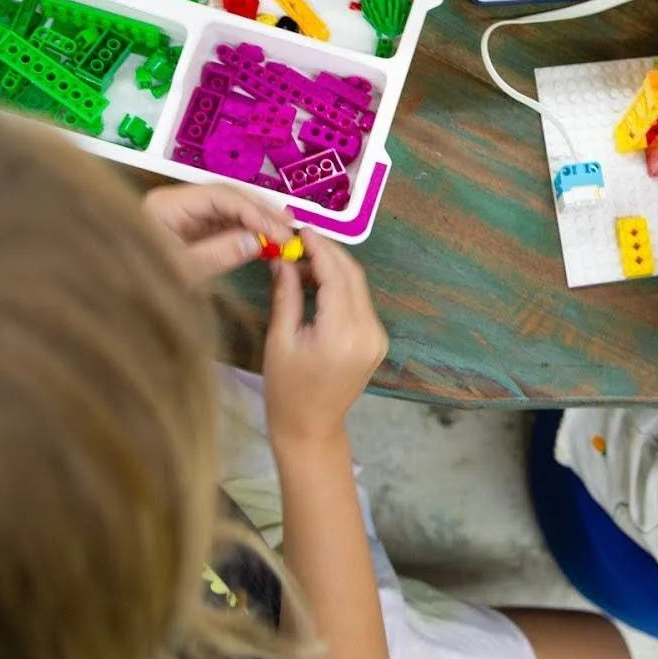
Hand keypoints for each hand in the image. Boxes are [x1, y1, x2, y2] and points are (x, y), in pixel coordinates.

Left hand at [143, 182, 294, 282]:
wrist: (116, 303)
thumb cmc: (138, 284)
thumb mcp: (183, 272)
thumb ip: (220, 253)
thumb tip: (255, 241)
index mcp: (166, 205)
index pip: (220, 196)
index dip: (254, 210)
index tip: (278, 229)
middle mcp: (176, 204)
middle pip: (227, 196)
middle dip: (260, 210)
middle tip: (288, 227)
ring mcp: (184, 216)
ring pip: (228, 208)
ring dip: (257, 219)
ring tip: (283, 231)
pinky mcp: (190, 230)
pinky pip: (223, 223)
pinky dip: (246, 230)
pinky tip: (264, 238)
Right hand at [263, 232, 388, 447]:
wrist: (311, 428)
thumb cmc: (287, 390)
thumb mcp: (280, 340)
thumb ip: (287, 296)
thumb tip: (284, 259)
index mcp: (343, 334)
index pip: (337, 276)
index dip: (320, 248)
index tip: (301, 230)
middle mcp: (368, 333)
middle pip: (353, 277)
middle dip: (328, 253)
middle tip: (299, 240)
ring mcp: (377, 337)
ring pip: (358, 287)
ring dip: (333, 269)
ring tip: (301, 260)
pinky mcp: (376, 341)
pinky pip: (360, 303)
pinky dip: (340, 287)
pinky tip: (317, 282)